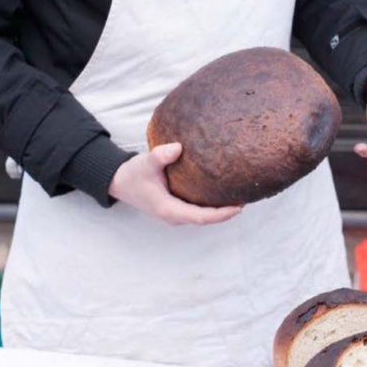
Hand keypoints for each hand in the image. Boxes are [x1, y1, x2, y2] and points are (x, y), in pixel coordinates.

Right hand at [108, 143, 242, 224]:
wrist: (119, 181)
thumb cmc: (133, 174)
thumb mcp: (145, 162)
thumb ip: (160, 155)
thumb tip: (178, 147)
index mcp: (170, 210)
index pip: (202, 217)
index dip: (221, 214)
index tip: (239, 207)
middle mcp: (175, 215)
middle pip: (206, 218)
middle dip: (226, 211)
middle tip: (247, 197)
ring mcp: (176, 213)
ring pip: (203, 215)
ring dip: (220, 209)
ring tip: (240, 194)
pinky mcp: (176, 206)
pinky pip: (198, 209)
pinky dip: (211, 204)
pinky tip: (222, 191)